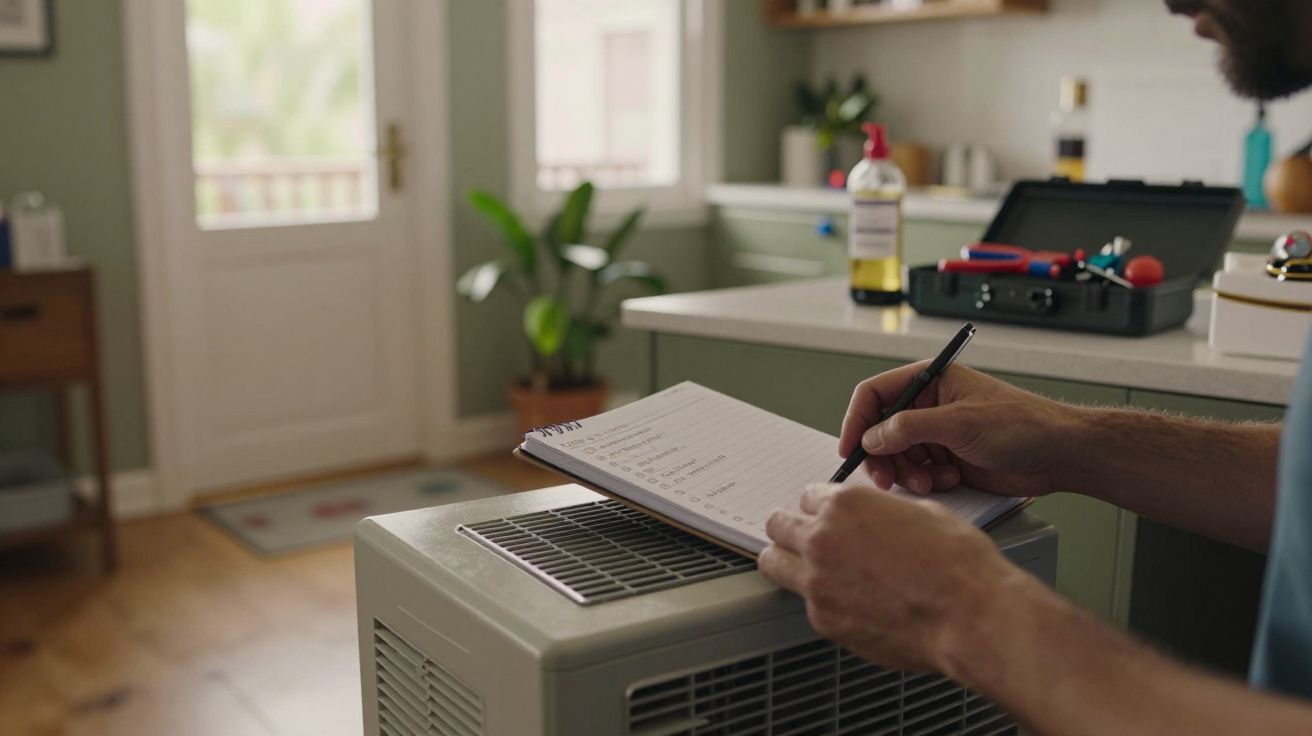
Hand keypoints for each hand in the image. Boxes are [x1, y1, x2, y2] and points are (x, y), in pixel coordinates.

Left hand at [759, 482, 1028, 673]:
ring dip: (788, 560)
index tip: (827, 517)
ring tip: (809, 569)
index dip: (822, 507)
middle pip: (778, 525)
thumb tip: (876, 517)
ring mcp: (817, 582)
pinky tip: (847, 603)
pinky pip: (804, 602)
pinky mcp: (823, 620)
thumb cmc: (958, 564)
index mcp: (845, 505)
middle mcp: (822, 539)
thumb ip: (882, 511)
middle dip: (791, 528)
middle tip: (804, 538)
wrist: (971, 615)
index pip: (808, 496)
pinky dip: (820, 600)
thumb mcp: (922, 511)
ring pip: (774, 562)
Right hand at [840, 362, 1083, 497]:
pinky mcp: (948, 459)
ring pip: (897, 455)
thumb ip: (909, 428)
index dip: (857, 421)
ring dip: (907, 473)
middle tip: (886, 478)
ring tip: (929, 482)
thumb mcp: (959, 422)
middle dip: (882, 456)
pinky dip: (926, 481)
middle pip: (881, 430)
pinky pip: (918, 472)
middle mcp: (929, 405)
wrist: (1059, 455)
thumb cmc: (1023, 424)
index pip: (875, 394)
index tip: (850, 449)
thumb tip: (871, 438)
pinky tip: (949, 481)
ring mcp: (938, 434)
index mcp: (930, 380)